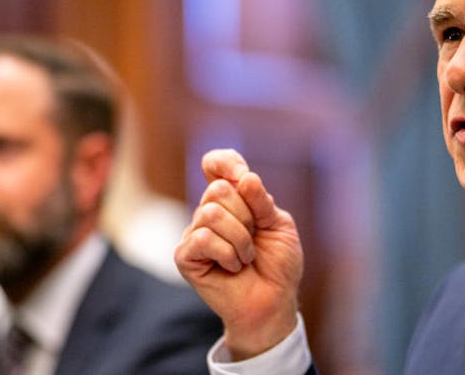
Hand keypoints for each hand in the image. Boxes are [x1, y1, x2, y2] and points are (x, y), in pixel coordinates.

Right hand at [174, 149, 303, 359]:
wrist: (274, 301)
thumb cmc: (277, 264)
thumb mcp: (279, 225)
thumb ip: (262, 201)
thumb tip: (244, 177)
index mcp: (233, 199)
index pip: (216, 163)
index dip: (226, 163)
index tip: (244, 178)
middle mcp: (209, 212)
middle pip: (218, 189)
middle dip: (246, 215)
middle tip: (254, 238)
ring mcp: (195, 233)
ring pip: (210, 212)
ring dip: (240, 238)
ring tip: (246, 257)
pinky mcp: (185, 257)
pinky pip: (202, 238)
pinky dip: (227, 253)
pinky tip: (233, 267)